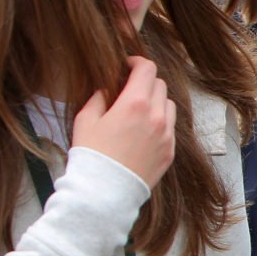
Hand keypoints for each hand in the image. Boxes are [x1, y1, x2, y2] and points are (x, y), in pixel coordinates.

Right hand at [72, 56, 175, 187]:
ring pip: (169, 105)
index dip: (136, 62)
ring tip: (138, 111)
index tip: (127, 66)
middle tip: (129, 89)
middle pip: (159, 85)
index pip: (147, 69)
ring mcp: (167, 135)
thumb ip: (99, 96)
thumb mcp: (86, 119)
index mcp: (135, 103)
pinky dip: (160, 122)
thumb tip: (108, 87)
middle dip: (145, 82)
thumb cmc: (92, 154)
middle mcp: (156, 116)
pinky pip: (170, 128)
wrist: (105, 192)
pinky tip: (143, 131)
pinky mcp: (170, 151)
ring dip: (156, 102)